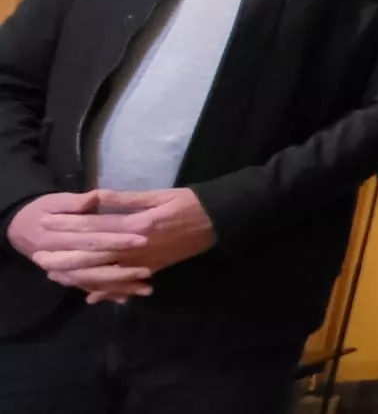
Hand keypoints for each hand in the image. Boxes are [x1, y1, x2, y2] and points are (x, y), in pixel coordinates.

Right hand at [7, 192, 152, 300]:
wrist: (22, 228)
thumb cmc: (43, 210)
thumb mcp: (56, 202)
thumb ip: (76, 203)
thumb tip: (94, 198)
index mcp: (56, 238)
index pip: (91, 240)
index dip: (116, 239)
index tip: (143, 238)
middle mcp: (57, 260)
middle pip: (92, 267)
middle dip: (121, 270)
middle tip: (148, 269)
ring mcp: (63, 272)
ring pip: (92, 283)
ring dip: (118, 287)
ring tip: (146, 288)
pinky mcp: (70, 278)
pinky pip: (89, 288)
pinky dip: (108, 294)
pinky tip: (130, 297)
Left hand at [38, 189, 215, 293]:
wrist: (219, 221)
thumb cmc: (189, 203)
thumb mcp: (158, 195)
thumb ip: (126, 199)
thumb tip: (96, 197)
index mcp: (138, 225)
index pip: (97, 227)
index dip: (70, 226)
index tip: (48, 225)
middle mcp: (139, 248)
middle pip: (96, 255)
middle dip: (67, 257)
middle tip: (43, 259)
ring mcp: (147, 262)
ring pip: (108, 273)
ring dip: (82, 276)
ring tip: (59, 276)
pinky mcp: (155, 269)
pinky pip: (127, 283)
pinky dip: (110, 291)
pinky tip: (93, 296)